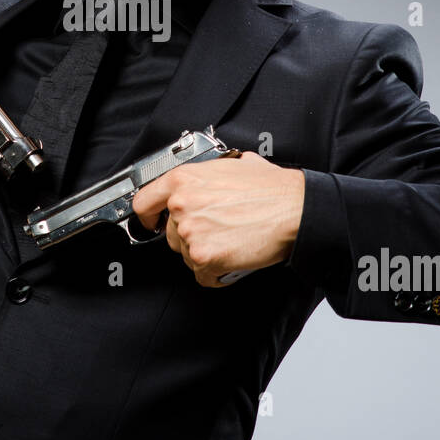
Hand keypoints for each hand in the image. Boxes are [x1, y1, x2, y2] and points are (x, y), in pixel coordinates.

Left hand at [131, 151, 304, 286]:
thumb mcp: (234, 164)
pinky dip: (218, 273)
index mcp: (183, 179)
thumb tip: (210, 176)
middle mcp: (181, 205)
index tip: (152, 223)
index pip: (144, 203)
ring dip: (207, 254)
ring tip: (232, 241)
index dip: (147, 217)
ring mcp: (190, 233)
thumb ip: (209, 173)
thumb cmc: (272, 188)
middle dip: (192, 237)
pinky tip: (234, 258)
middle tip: (219, 231)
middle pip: (171, 234)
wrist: (295, 209)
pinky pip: (203, 276)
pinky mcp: (204, 257)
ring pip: (187, 256)